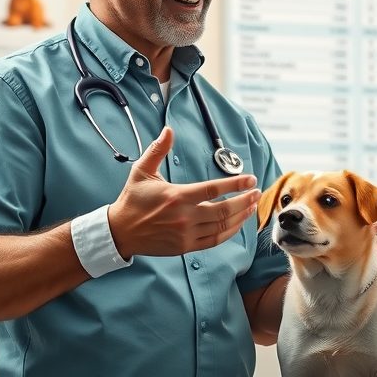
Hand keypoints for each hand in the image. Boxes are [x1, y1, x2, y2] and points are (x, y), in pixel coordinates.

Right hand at [108, 127, 259, 258]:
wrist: (120, 232)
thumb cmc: (132, 200)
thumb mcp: (142, 171)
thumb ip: (158, 150)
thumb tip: (168, 130)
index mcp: (177, 196)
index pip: (213, 190)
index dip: (235, 184)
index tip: (250, 179)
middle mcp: (184, 217)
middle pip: (223, 210)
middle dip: (243, 200)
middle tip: (256, 192)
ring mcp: (186, 234)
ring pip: (221, 227)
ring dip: (240, 216)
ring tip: (251, 206)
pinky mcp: (185, 247)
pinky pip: (214, 240)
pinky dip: (229, 233)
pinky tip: (237, 223)